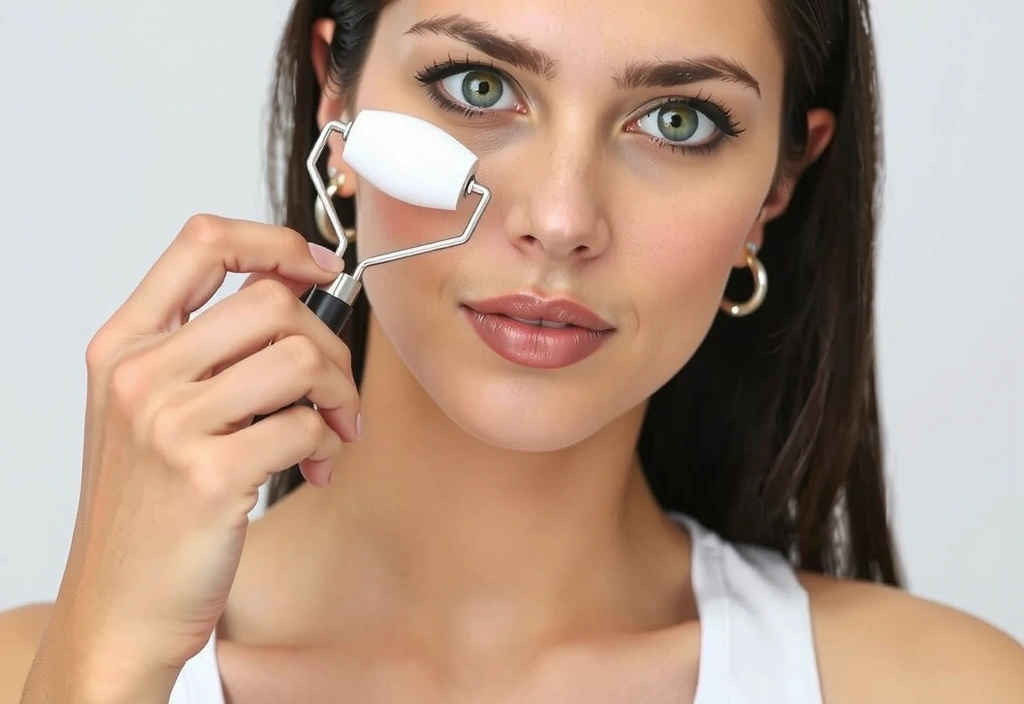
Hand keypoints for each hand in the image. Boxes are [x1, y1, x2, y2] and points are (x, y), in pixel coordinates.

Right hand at [23, 215, 359, 701]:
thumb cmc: (150, 507)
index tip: (319, 268)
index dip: (274, 241)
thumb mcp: (151, 411)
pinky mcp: (210, 474)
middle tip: (335, 391)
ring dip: (340, 394)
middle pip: (271, 300)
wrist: (120, 607)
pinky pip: (307, 425)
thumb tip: (294, 291)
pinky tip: (316, 469)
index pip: (201, 241)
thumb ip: (206, 348)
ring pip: (300, 356)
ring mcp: (169, 424)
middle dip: (329, 342)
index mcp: (123, 344)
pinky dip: (330, 444)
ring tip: (332, 433)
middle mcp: (139, 374)